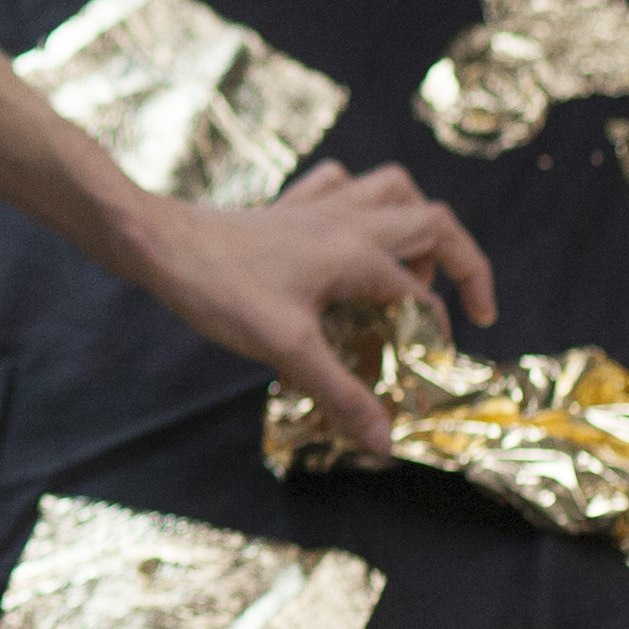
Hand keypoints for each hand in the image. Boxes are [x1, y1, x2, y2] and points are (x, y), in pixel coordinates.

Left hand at [119, 162, 493, 453]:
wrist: (158, 243)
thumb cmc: (221, 290)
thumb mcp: (287, 349)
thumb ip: (341, 394)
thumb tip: (385, 442)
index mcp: (359, 254)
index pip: (422, 297)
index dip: (435, 337)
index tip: (428, 374)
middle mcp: (348, 220)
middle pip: (433, 223)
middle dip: (464, 264)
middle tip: (470, 309)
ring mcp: (318, 207)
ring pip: (392, 191)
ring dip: (417, 224)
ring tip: (414, 271)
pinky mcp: (287, 206)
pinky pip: (340, 186)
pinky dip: (359, 202)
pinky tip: (350, 234)